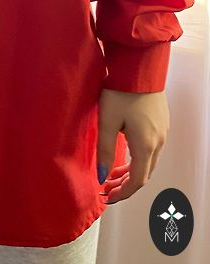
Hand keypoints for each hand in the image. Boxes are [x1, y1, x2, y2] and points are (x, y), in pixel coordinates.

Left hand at [96, 88, 168, 204]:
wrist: (140, 66)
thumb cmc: (120, 91)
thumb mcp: (107, 121)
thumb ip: (105, 150)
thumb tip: (102, 176)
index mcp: (145, 145)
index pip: (137, 181)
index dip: (123, 193)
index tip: (108, 197)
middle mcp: (158, 141)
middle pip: (144, 173)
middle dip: (125, 184)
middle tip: (107, 187)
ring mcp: (162, 131)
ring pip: (149, 161)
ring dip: (131, 171)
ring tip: (112, 172)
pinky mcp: (161, 122)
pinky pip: (151, 148)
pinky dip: (138, 157)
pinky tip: (124, 153)